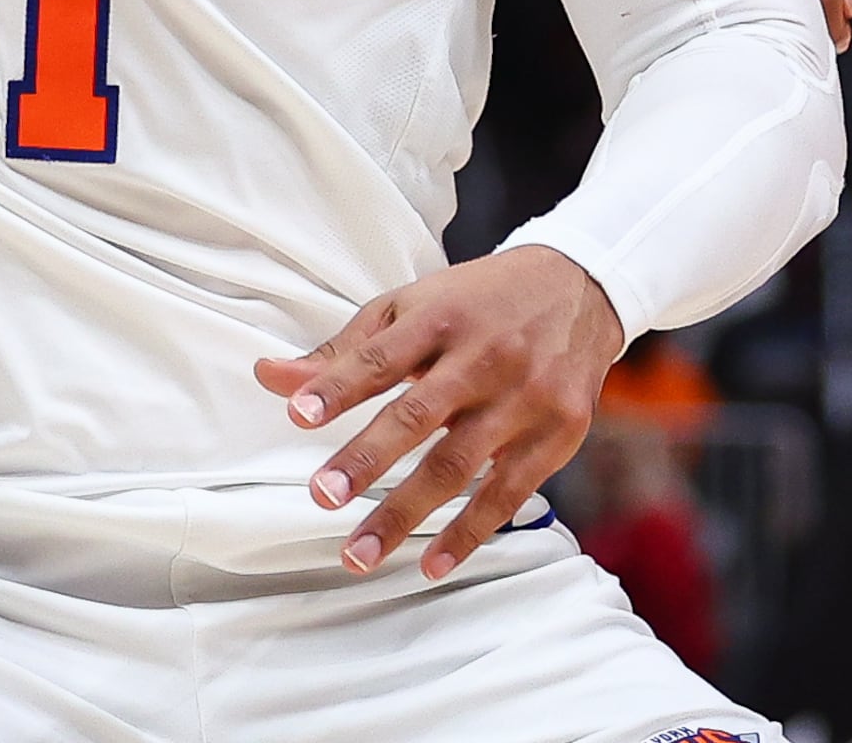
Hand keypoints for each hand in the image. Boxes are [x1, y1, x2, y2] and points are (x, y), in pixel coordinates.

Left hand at [253, 245, 625, 579]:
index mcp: (443, 316)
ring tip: (358, 553)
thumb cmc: (479, 302)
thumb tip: (270, 378)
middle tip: (323, 496)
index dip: (340, 386)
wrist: (581, 288)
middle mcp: (486, 356)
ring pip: (458, 464)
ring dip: (405, 513)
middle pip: (420, 414)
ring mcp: (525, 397)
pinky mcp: (557, 433)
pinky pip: (507, 493)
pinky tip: (431, 563)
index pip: (384, 356)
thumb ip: (345, 351)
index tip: (299, 416)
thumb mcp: (413, 308)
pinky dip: (468, 533)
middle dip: (368, 458)